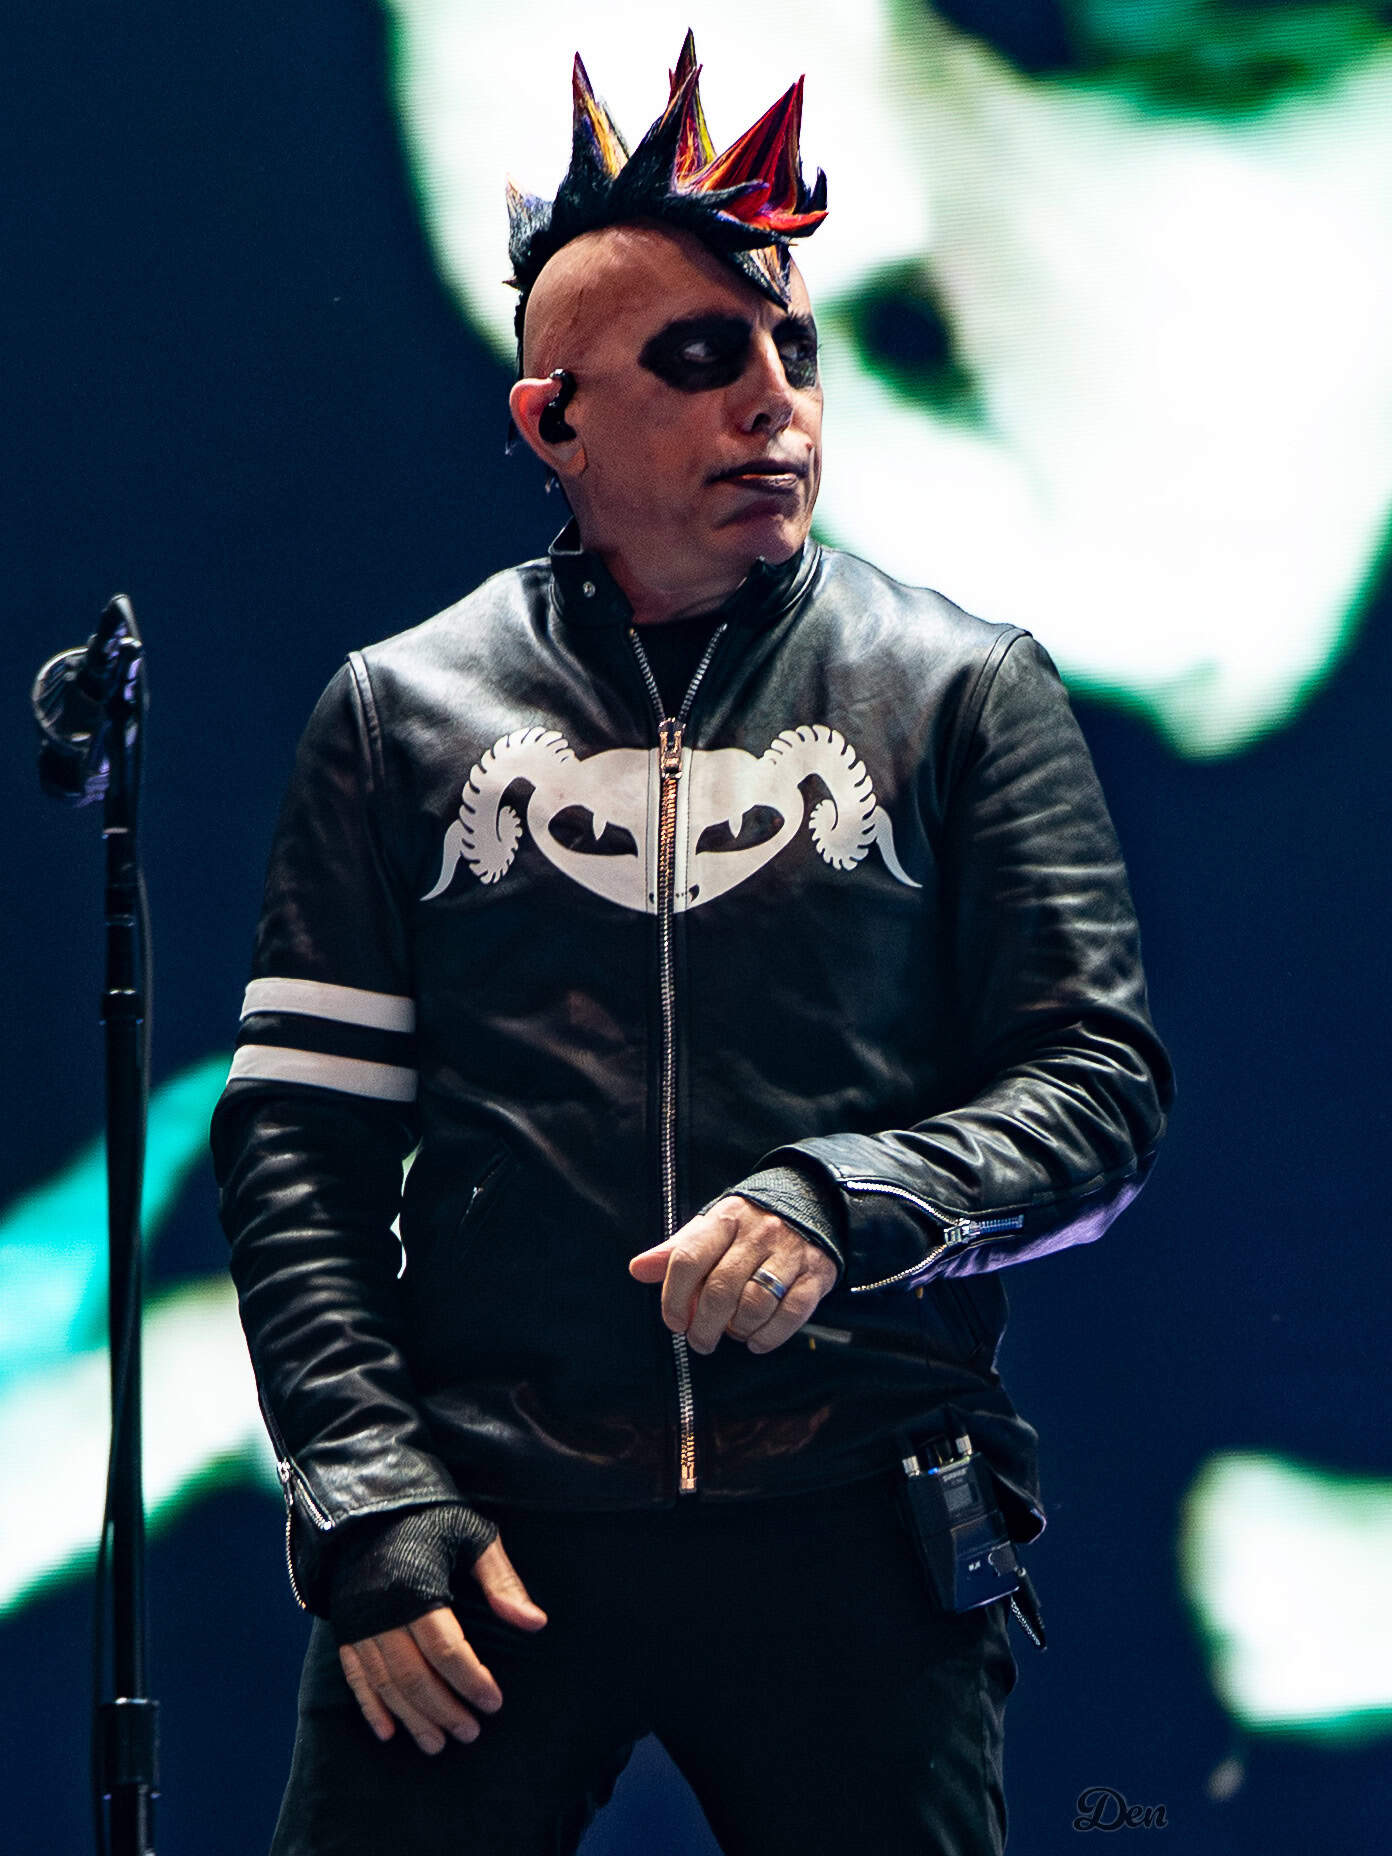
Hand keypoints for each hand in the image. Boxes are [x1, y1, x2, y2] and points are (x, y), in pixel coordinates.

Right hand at [338, 1536, 546, 1753]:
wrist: (369, 1501)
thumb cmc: (431, 1516)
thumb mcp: (473, 1536)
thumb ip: (502, 1581)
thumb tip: (536, 1624)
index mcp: (417, 1589)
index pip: (447, 1651)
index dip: (472, 1682)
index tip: (494, 1703)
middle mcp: (383, 1612)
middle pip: (414, 1676)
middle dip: (444, 1710)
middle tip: (470, 1733)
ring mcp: (359, 1622)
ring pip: (386, 1684)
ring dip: (411, 1718)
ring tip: (437, 1744)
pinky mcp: (345, 1626)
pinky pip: (355, 1676)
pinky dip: (370, 1707)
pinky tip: (388, 1732)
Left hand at [629, 1196, 836, 1354]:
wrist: (811, 1202)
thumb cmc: (749, 1225)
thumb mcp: (711, 1228)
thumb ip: (675, 1251)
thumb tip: (638, 1269)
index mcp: (725, 1218)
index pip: (688, 1259)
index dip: (674, 1297)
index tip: (674, 1321)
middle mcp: (758, 1233)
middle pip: (721, 1289)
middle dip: (704, 1325)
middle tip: (700, 1340)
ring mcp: (789, 1253)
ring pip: (755, 1304)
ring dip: (737, 1330)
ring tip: (732, 1333)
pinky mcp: (816, 1273)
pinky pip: (791, 1314)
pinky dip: (769, 1336)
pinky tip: (757, 1340)